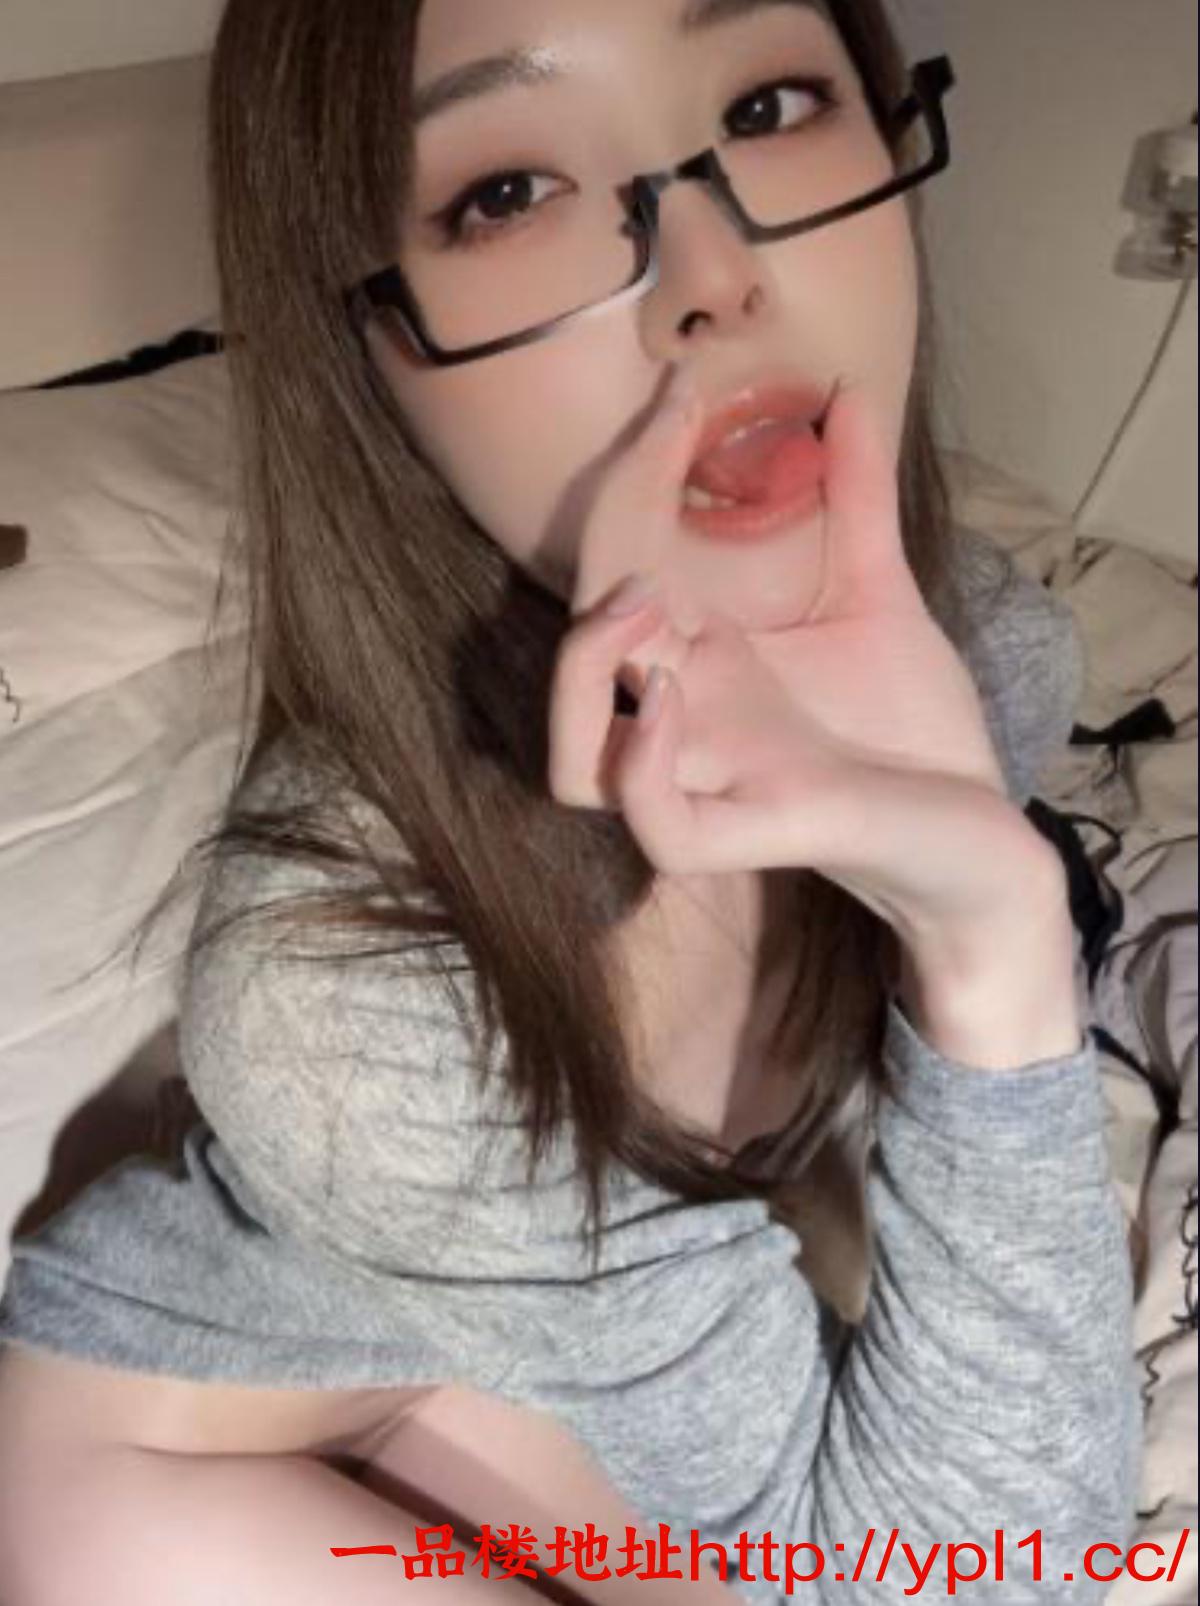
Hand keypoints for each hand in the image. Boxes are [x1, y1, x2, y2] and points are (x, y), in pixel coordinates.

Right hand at [547, 368, 1059, 953]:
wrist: (982, 833)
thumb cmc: (917, 733)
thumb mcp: (882, 595)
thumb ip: (858, 501)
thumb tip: (851, 390)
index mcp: (702, 664)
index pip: (623, 566)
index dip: (636, 476)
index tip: (683, 394)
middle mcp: (685, 727)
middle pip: (579, 653)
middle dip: (601, 549)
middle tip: (663, 469)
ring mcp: (711, 787)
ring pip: (574, 765)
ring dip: (588, 669)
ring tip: (648, 599)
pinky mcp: (754, 837)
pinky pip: (657, 825)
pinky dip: (641, 768)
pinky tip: (670, 699)